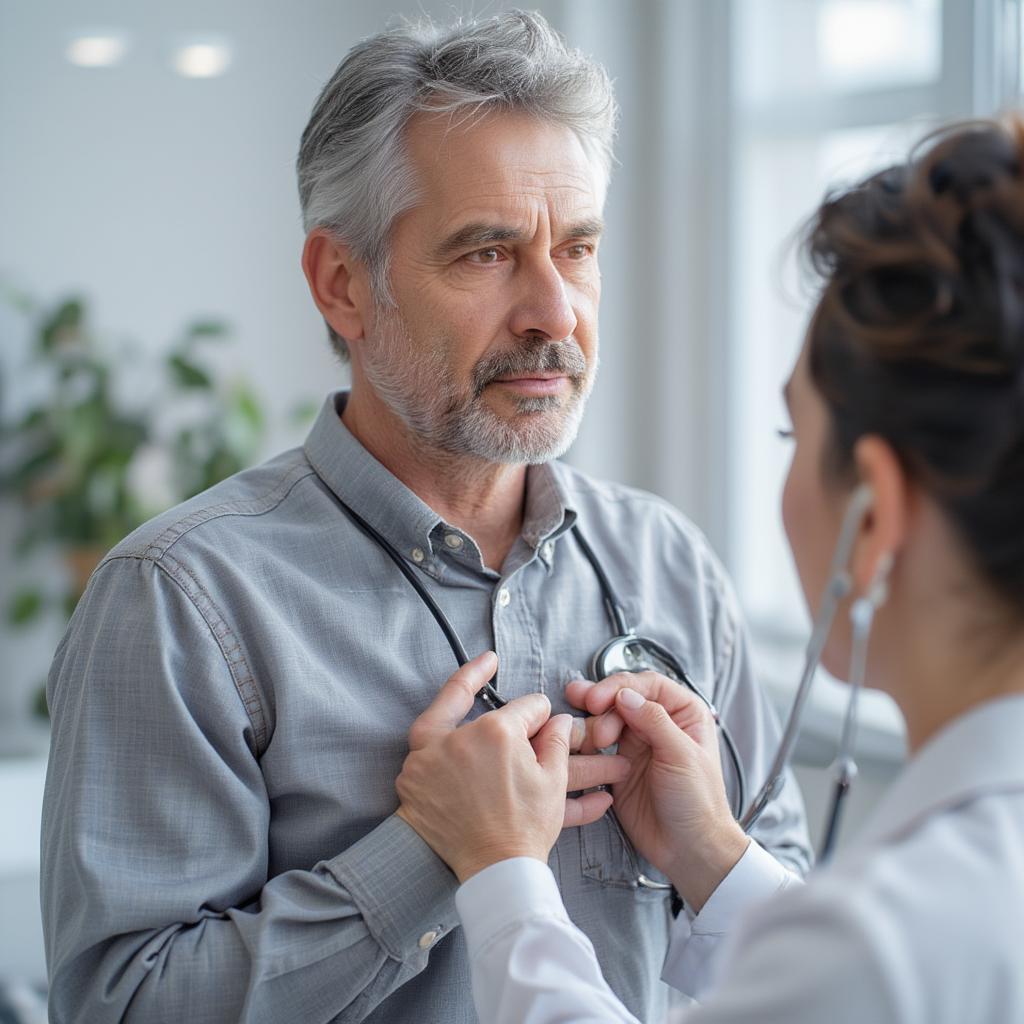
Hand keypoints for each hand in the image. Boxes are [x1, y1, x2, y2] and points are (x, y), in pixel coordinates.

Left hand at [396, 652, 629, 881]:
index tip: (547, 718)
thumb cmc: (525, 829)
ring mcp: (429, 759)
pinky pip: (423, 752)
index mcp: (497, 732)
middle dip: (481, 682)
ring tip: (466, 680)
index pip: (525, 707)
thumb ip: (557, 740)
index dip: (542, 713)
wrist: (495, 871)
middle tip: (487, 661)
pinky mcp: (413, 781)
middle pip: (473, 703)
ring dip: (451, 706)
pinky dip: (434, 744)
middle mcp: (458, 738)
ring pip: (437, 721)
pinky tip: (443, 732)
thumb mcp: (553, 780)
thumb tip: (557, 719)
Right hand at [566, 672, 748, 910]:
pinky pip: (598, 743)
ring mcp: (639, 742)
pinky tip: (578, 740)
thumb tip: (625, 694)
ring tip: (584, 732)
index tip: (599, 698)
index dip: (621, 686)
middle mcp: (660, 722)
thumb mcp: (681, 756)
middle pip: (623, 697)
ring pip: (608, 717)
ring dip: (592, 720)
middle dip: (602, 703)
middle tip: (587, 711)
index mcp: (684, 712)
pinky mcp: (619, 763)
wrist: (688, 848)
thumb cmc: (699, 802)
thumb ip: (654, 721)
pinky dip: (586, 739)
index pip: (648, 684)